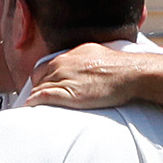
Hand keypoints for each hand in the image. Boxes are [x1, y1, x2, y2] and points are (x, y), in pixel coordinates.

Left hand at [22, 39, 147, 113]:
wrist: (130, 73)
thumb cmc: (117, 65)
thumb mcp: (93, 53)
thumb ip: (78, 60)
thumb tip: (73, 65)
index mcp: (67, 55)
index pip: (43, 68)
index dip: (41, 79)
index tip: (42, 88)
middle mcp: (62, 64)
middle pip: (38, 78)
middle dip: (37, 89)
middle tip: (38, 101)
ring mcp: (64, 78)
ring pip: (39, 88)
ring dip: (35, 98)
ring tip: (33, 108)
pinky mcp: (69, 93)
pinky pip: (43, 97)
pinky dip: (35, 102)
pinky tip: (31, 108)